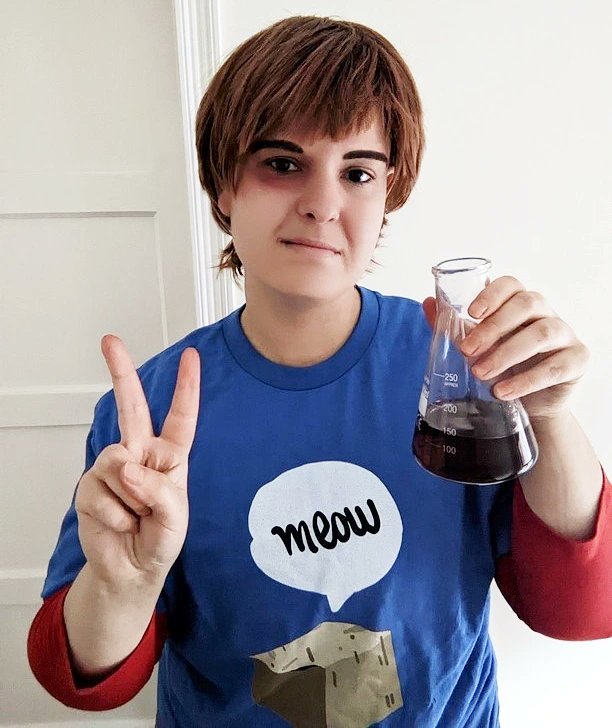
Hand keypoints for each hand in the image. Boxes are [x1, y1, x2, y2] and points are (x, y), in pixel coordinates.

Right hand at [74, 335, 200, 585]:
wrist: (131, 570)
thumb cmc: (160, 540)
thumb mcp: (175, 517)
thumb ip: (158, 489)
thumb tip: (125, 464)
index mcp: (170, 456)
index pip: (180, 416)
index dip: (186, 387)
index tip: (190, 356)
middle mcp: (141, 454)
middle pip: (131, 408)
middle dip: (120, 372)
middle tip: (109, 340)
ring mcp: (114, 469)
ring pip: (116, 462)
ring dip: (130, 497)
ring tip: (136, 516)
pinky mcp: (90, 486)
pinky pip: (101, 491)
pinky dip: (114, 513)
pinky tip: (120, 523)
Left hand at [422, 276, 589, 419]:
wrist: (530, 406)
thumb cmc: (504, 367)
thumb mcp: (478, 347)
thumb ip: (454, 326)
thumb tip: (428, 303)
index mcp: (520, 304)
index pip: (511, 284)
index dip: (492, 294)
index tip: (471, 312)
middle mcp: (545, 314)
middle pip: (526, 304)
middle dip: (493, 327)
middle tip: (467, 351)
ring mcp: (565, 335)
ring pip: (542, 333)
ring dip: (507, 354)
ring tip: (481, 374)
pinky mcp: (577, 360)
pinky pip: (556, 366)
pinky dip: (526, 380)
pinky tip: (502, 391)